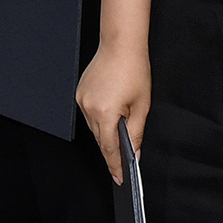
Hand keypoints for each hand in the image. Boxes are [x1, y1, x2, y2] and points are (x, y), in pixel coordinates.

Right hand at [77, 41, 150, 183]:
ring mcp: (82, 100)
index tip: (119, 178)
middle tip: (123, 163)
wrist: (121, 44)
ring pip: (95, 127)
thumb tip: (134, 153)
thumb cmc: (134, 70)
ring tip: (120, 133)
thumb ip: (136, 133)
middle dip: (112, 150)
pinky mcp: (80, 93)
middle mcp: (89, 108)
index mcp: (105, 113)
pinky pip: (90, 114)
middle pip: (101, 139)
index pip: (109, 148)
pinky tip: (111, 114)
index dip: (115, 166)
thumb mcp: (142, 106)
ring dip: (106, 133)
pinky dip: (100, 118)